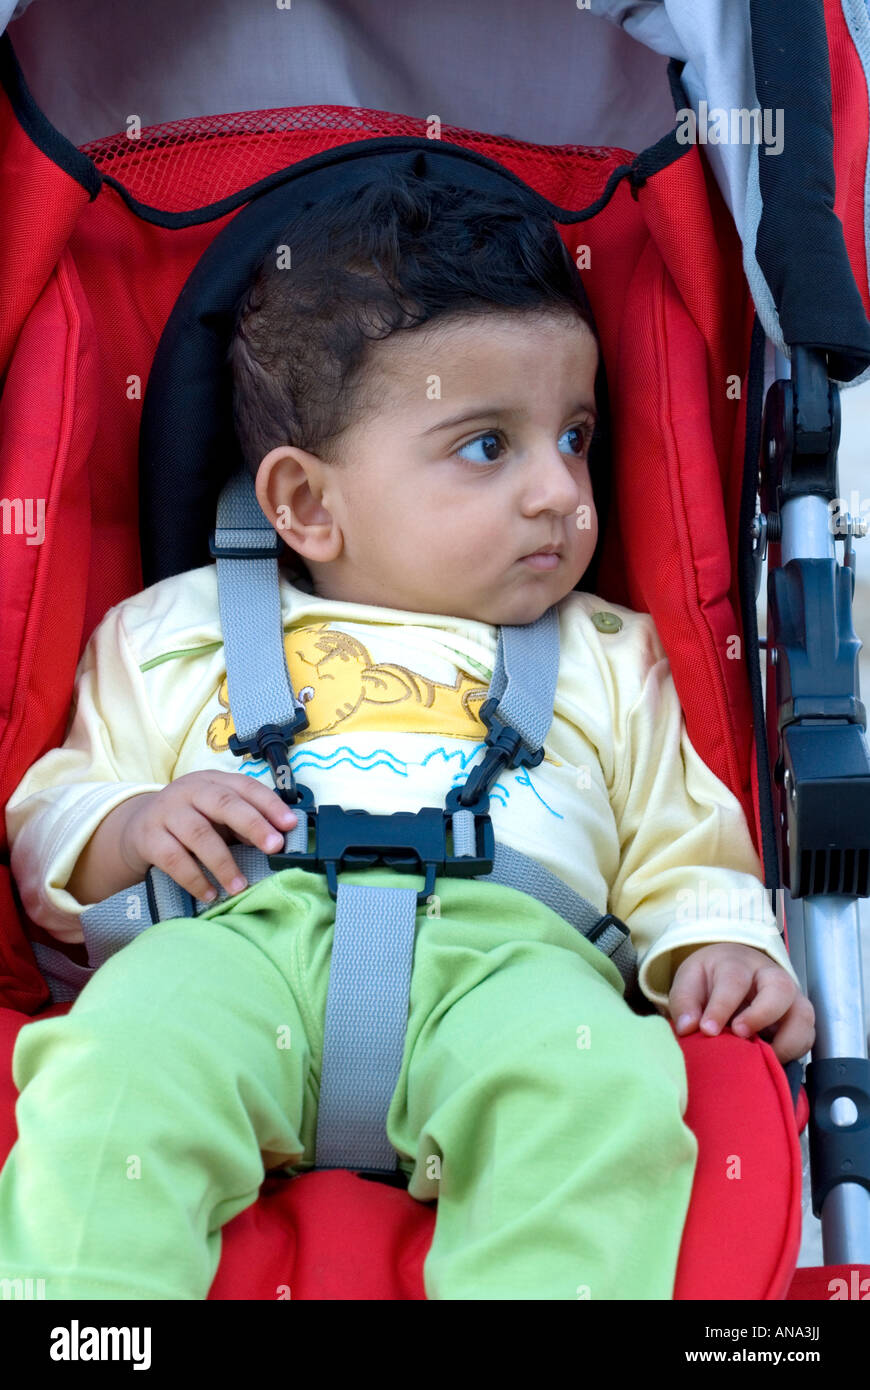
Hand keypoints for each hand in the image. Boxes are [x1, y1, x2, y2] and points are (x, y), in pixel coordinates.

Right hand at [118, 770, 297, 903]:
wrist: (136, 827)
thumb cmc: (189, 822)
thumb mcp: (215, 815)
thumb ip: (242, 823)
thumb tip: (275, 840)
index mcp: (212, 781)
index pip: (245, 786)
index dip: (269, 804)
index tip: (290, 824)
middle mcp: (189, 791)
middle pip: (224, 803)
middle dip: (253, 824)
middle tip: (274, 847)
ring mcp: (166, 813)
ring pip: (199, 834)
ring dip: (224, 863)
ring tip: (240, 886)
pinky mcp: (149, 838)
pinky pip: (174, 860)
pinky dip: (194, 879)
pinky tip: (210, 894)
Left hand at [668, 943, 814, 1063]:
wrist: (731, 970)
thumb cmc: (710, 979)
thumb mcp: (689, 982)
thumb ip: (685, 1003)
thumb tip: (688, 1028)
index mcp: (738, 963)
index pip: (734, 980)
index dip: (721, 1007)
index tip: (707, 1030)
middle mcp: (770, 976)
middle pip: (780, 988)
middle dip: (761, 1014)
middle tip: (739, 1035)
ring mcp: (790, 998)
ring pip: (802, 1014)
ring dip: (785, 1040)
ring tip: (761, 1058)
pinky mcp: (799, 1020)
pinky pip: (807, 1037)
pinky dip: (793, 1053)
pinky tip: (771, 1063)